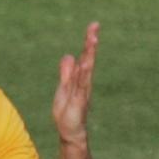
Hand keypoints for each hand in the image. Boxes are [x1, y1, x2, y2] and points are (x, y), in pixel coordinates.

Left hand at [52, 22, 99, 144]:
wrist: (70, 132)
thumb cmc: (68, 112)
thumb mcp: (64, 87)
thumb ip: (67, 72)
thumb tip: (69, 56)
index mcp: (80, 78)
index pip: (85, 56)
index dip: (88, 42)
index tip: (93, 26)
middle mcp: (84, 82)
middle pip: (88, 58)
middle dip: (91, 42)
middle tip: (95, 26)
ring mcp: (83, 90)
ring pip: (87, 68)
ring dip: (89, 54)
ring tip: (92, 39)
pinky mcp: (79, 100)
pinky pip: (82, 84)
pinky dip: (84, 73)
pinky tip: (86, 63)